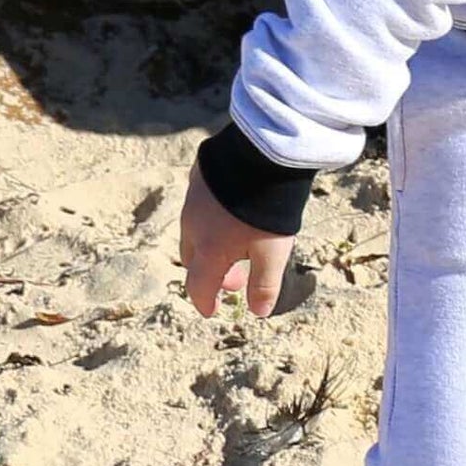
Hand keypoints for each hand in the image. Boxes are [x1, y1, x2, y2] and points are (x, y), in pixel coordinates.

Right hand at [178, 159, 295, 317]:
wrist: (260, 154)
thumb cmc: (267, 208)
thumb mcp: (273, 252)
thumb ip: (265, 284)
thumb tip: (258, 312)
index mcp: (207, 248)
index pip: (197, 286)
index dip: (205, 302)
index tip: (213, 310)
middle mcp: (192, 224)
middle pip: (193, 259)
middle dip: (211, 274)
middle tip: (235, 281)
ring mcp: (193, 198)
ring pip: (194, 231)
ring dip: (211, 246)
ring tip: (237, 248)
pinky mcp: (200, 177)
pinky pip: (200, 205)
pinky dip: (212, 219)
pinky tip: (232, 213)